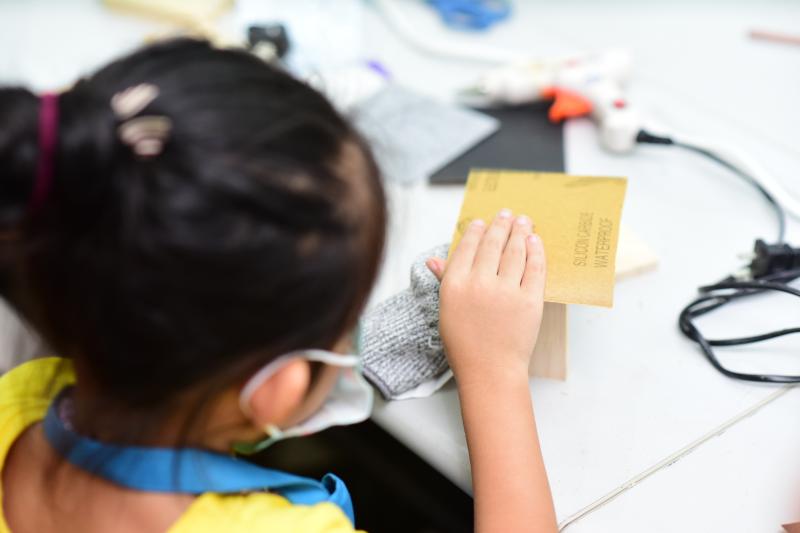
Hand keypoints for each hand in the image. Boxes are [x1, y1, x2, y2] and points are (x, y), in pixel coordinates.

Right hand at [427, 209, 545, 383]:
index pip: (467, 247)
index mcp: (455, 285)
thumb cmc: (465, 344)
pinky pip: (535, 268)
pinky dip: (536, 251)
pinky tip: (535, 241)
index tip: (483, 222)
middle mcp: (479, 284)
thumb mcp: (447, 310)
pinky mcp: (529, 300)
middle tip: (508, 214)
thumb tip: (433, 260)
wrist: (489, 370)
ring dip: (521, 232)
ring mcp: (506, 291)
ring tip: (524, 222)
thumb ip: (444, 280)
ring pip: (515, 251)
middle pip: (493, 244)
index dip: (477, 231)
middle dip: (502, 225)